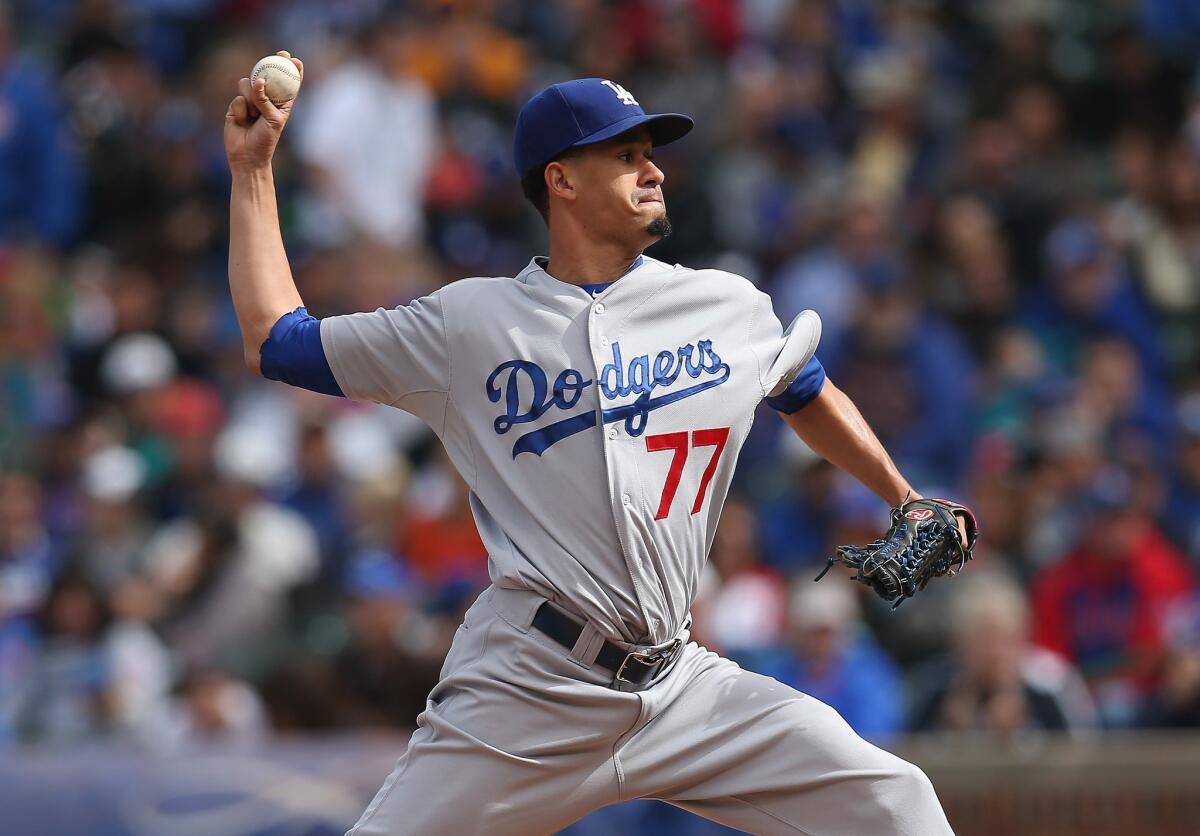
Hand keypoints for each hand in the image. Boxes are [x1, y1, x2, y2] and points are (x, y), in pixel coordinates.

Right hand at [224, 51, 302, 173]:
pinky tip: (242, 120)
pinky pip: (238, 98)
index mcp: (281, 103)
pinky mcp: (236, 106)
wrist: (247, 156)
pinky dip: (241, 108)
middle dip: (271, 63)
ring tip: (253, 115)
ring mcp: (250, 101)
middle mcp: (265, 99)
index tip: (293, 59)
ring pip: (248, 84)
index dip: (291, 70)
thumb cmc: (266, 140)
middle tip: (278, 55)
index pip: (287, 84)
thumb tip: (258, 81)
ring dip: (252, 97)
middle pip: (266, 76)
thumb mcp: (273, 120)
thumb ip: (266, 100)